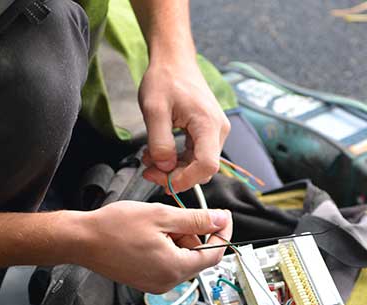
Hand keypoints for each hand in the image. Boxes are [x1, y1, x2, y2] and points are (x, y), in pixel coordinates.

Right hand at [75, 201, 232, 292]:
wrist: (82, 240)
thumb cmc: (114, 227)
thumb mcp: (162, 216)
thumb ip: (196, 220)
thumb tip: (220, 220)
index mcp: (174, 268)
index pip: (214, 255)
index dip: (222, 234)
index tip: (222, 217)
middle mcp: (168, 282)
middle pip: (198, 258)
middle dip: (194, 235)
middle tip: (178, 216)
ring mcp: (156, 284)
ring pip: (182, 260)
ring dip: (179, 240)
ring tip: (158, 224)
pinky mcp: (146, 282)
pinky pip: (168, 264)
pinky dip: (167, 248)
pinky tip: (151, 235)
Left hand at [138, 57, 230, 192]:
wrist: (174, 61)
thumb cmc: (165, 79)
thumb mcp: (154, 110)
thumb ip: (159, 142)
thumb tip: (165, 167)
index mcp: (208, 124)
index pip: (207, 166)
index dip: (185, 179)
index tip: (161, 180)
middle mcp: (218, 130)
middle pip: (203, 170)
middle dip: (175, 176)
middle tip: (148, 170)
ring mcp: (215, 132)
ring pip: (198, 165)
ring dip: (174, 169)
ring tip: (149, 159)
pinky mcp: (207, 133)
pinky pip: (195, 156)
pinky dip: (176, 160)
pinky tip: (158, 153)